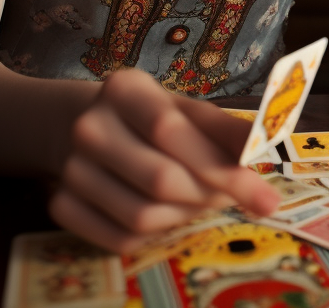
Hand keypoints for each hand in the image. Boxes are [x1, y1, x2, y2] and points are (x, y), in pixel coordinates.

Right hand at [47, 69, 280, 251]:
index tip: (265, 196)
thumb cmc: (151, 114)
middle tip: (234, 195)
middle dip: (209, 195)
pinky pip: (120, 239)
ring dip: (186, 216)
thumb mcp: (188, 108)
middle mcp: (90, 127)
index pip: (172, 130)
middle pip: (160, 179)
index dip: (222, 166)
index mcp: (124, 89)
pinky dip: (156, 234)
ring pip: (142, 216)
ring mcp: (69, 169)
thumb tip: (267, 146)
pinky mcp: (61, 205)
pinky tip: (170, 212)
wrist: (84, 124)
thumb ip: (226, 128)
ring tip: (202, 199)